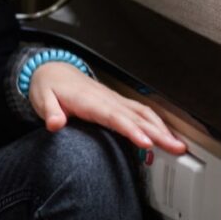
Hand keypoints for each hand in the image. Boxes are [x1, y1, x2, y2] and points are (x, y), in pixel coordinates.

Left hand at [29, 62, 186, 153]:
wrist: (52, 71)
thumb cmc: (49, 86)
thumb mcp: (42, 98)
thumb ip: (50, 111)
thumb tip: (55, 123)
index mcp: (88, 100)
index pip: (113, 116)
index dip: (131, 129)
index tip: (146, 141)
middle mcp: (105, 99)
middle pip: (135, 116)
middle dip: (158, 132)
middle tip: (176, 148)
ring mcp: (113, 99)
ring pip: (142, 112)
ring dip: (162, 128)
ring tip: (179, 145)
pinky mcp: (117, 102)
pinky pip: (140, 111)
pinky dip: (156, 122)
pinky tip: (166, 135)